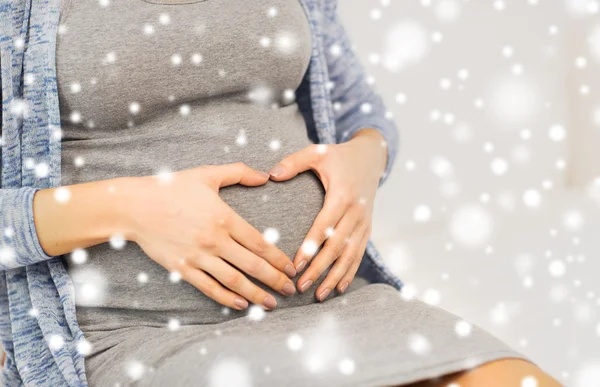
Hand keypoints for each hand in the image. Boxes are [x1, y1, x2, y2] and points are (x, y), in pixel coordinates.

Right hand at [120, 162, 297, 310]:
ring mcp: (198, 257)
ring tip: (270, 304)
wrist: (135, 206)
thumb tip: (265, 175)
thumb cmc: (171, 188)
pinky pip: (209, 287)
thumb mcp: (207, 174)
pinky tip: (240, 304)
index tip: (291, 269)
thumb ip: (239, 172)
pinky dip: (226, 298)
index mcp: (225, 219)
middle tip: (290, 291)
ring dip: (255, 294)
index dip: (279, 259)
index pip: (260, 244)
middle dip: (275, 280)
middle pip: (253, 266)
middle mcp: (215, 241)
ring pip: (234, 281)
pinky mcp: (183, 268)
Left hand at [268, 129, 387, 301]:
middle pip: (337, 246)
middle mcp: (356, 212)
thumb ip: (294, 162)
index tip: (295, 265)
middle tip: (301, 286)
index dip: (311, 248)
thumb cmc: (339, 156)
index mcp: (342, 195)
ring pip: (350, 255)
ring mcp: (364, 222)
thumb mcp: (317, 153)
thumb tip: (271, 174)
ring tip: (319, 295)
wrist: (371, 157)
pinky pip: (359, 253)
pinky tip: (338, 288)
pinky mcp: (367, 228)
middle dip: (320, 269)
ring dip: (335, 277)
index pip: (324, 227)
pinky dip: (350, 272)